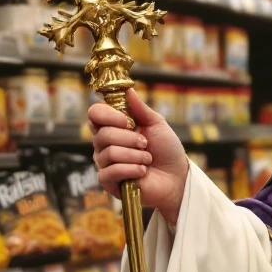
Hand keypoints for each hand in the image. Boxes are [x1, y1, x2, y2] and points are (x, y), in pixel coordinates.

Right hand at [90, 88, 189, 223]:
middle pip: (102, 134)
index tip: (128, 121)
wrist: (176, 177)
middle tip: (146, 144)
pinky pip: (110, 171)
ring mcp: (105, 163)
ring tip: (148, 160)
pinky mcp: (108, 182)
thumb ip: (140, 109)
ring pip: (109, 153)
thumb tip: (128, 90)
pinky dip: (131, 169)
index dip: (108, 115)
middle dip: (129, 138)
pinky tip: (142, 171)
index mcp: (113, 126)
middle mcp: (104, 143)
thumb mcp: (157, 124)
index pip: (95, 114)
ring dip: (135, 155)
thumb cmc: (166, 150)